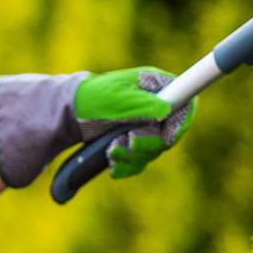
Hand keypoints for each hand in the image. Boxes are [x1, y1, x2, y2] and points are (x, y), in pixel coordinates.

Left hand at [0, 67, 195, 187]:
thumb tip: (168, 109)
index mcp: (155, 87)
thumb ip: (143, 104)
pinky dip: (125, 165)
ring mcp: (146, 126)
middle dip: (147, 144)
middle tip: (127, 142)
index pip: (186, 102)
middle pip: (170, 134)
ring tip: (110, 151)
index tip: (168, 137)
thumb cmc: (91, 99)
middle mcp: (155, 106)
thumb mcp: (116, 99)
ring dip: (132, 156)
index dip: (182, 121)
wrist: (66, 115)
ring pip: (154, 152)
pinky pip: (139, 162)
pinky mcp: (134, 143)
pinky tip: (110, 161)